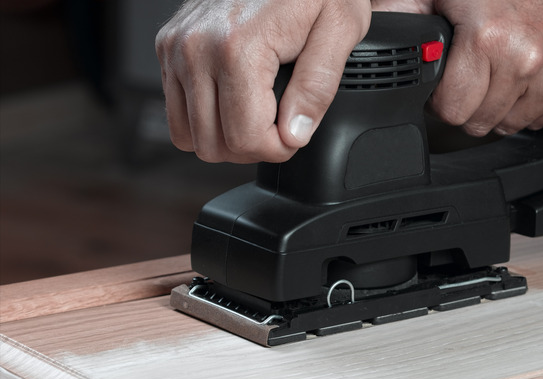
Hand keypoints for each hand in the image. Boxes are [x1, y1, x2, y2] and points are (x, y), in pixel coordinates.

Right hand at [155, 0, 370, 162]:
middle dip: (253, 147)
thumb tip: (294, 134)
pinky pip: (176, 112)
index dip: (278, 149)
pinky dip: (206, 118)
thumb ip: (318, 86)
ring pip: (189, 136)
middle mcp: (196, 49)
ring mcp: (176, 48)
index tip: (295, 133)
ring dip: (227, 137)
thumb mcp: (339, 28)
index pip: (245, 139)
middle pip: (213, 145)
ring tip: (259, 116)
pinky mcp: (167, 47)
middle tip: (280, 125)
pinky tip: (235, 102)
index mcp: (237, 47)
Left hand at [372, 0, 542, 135]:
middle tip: (476, 71)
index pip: (452, 110)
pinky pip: (540, 120)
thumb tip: (372, 39)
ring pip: (509, 126)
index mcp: (489, 39)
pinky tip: (529, 73)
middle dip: (470, 103)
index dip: (442, 98)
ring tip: (503, 68)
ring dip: (500, 105)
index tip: (448, 80)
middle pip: (479, 123)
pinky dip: (530, 103)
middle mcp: (527, 61)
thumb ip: (403, 13)